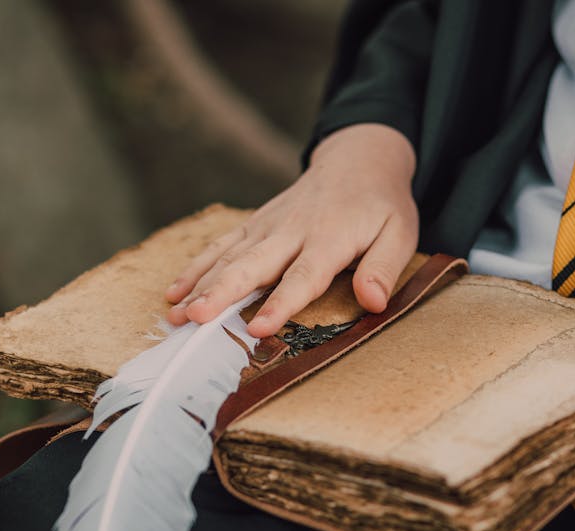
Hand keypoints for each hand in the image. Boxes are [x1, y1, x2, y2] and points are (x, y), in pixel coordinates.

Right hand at [165, 123, 418, 337]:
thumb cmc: (380, 205)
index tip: (257, 327)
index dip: (279, 304)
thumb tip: (373, 302)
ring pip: (228, 257)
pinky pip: (221, 247)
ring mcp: (268, 226)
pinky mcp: (255, 225)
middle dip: (221, 293)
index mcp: (329, 238)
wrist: (357, 160)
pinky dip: (195, 268)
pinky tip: (174, 293)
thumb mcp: (399, 234)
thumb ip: (383, 268)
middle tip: (195, 318)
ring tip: (175, 315)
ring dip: (199, 286)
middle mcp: (292, 231)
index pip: (302, 276)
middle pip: (252, 266)